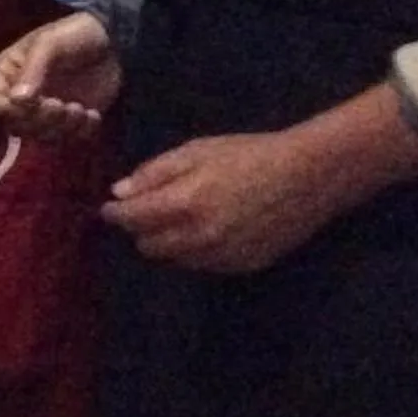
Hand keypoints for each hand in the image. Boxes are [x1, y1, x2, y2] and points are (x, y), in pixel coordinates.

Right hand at [0, 11, 120, 141]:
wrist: (114, 42)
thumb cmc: (75, 36)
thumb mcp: (50, 44)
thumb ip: (33, 70)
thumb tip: (17, 100)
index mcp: (8, 74)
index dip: (6, 110)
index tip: (31, 103)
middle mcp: (20, 96)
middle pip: (15, 124)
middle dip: (41, 120)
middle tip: (63, 105)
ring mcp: (45, 111)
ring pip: (41, 135)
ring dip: (62, 127)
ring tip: (81, 110)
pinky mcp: (69, 121)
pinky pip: (67, 139)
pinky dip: (80, 132)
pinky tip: (93, 115)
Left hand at [104, 82, 417, 273]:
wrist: (308, 177)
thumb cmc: (249, 154)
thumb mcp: (196, 150)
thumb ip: (155, 172)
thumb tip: (119, 192)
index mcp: (185, 204)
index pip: (132, 219)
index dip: (115, 213)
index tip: (109, 206)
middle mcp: (199, 238)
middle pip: (147, 245)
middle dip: (139, 228)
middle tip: (145, 208)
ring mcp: (221, 257)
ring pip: (173, 258)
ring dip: (165, 241)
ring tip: (178, 216)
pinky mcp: (241, 266)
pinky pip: (201, 264)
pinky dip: (192, 250)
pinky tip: (204, 228)